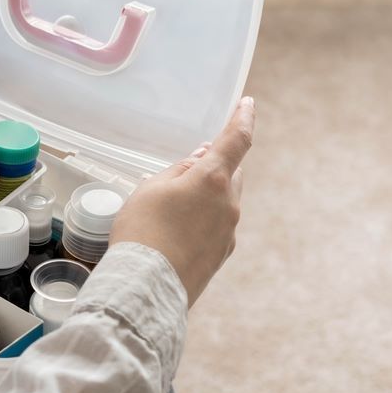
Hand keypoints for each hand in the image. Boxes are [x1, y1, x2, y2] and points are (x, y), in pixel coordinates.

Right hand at [110, 97, 254, 306]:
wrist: (145, 288)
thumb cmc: (142, 231)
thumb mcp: (151, 188)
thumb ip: (180, 170)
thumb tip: (201, 161)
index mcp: (213, 180)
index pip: (237, 140)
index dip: (243, 119)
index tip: (249, 104)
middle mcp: (229, 205)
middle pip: (230, 173)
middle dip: (215, 167)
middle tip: (186, 171)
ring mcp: (229, 233)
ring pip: (225, 201)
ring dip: (208, 196)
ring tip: (172, 208)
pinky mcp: (222, 255)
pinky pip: (218, 226)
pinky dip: (204, 220)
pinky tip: (177, 231)